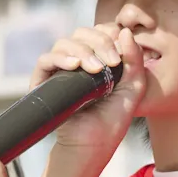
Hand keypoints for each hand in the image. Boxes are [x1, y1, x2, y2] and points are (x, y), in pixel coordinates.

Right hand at [30, 25, 146, 157]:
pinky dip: (60, 58)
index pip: (99, 31)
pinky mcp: (43, 82)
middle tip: (112, 61)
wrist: (93, 145)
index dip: (109, 34)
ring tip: (95, 69)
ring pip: (64, 43)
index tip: (120, 55)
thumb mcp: (133, 87)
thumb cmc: (113, 120)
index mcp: (97, 59)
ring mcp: (59, 71)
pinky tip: (75, 67)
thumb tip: (124, 30)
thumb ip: (134, 59)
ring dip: (82, 51)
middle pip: (82, 33)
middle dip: (100, 41)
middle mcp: (76, 61)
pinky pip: (45, 60)